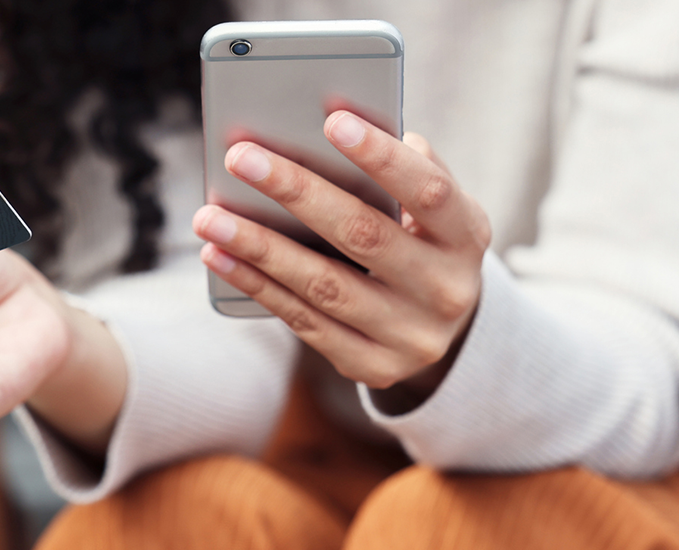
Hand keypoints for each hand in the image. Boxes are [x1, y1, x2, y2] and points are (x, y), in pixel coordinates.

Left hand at [193, 111, 491, 393]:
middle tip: (241, 159)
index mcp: (467, 236)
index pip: (429, 192)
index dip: (382, 157)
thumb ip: (405, 166)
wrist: (444, 328)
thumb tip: (340, 125)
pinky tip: (222, 257)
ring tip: (211, 216)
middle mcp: (446, 290)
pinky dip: (258, 286)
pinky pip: (305, 323)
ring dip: (260, 248)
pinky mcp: (374, 366)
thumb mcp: (434, 207)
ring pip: (324, 286)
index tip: (332, 121)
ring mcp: (411, 336)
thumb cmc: (423, 240)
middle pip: (364, 236)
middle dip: (297, 192)